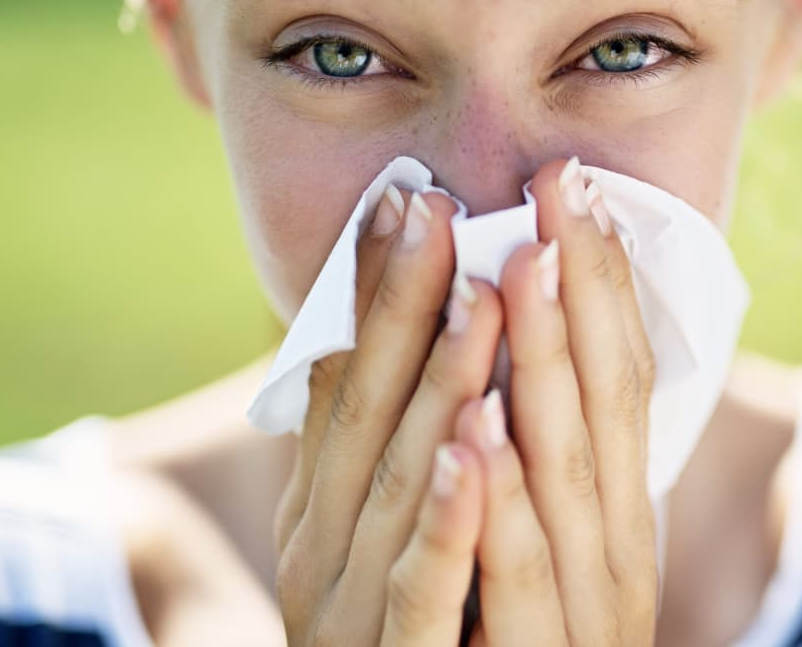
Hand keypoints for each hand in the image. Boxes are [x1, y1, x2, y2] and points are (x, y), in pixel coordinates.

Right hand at [272, 186, 505, 644]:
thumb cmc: (389, 632)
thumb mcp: (363, 534)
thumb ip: (367, 449)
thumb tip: (360, 338)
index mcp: (322, 509)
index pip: (345, 381)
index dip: (372, 292)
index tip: (405, 198)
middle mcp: (325, 550)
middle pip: (368, 415)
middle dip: (403, 308)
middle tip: (438, 209)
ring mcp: (354, 611)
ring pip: (402, 486)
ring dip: (439, 387)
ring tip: (480, 295)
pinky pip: (426, 590)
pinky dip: (450, 517)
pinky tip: (477, 447)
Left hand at [453, 157, 659, 645]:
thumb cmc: (511, 636)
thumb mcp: (537, 536)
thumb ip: (540, 454)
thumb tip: (511, 347)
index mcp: (611, 509)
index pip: (619, 379)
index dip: (604, 284)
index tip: (578, 190)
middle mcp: (613, 550)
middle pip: (604, 408)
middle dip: (581, 293)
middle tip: (560, 188)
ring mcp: (582, 610)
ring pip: (566, 477)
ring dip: (544, 370)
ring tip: (517, 270)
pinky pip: (514, 582)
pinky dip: (499, 507)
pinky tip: (476, 437)